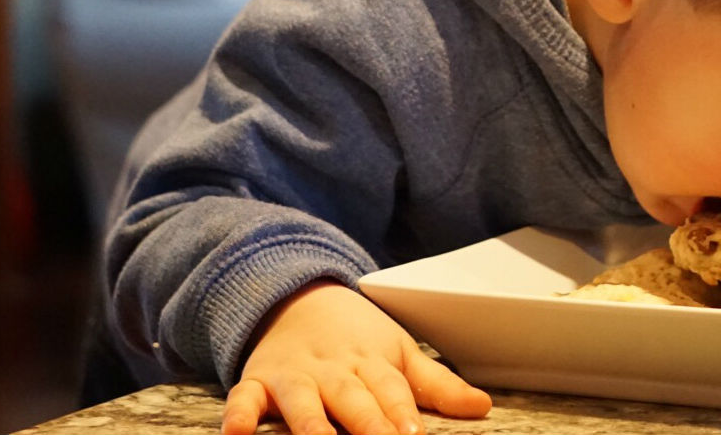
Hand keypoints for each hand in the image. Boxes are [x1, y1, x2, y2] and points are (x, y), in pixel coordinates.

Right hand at [221, 281, 491, 434]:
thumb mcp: (398, 353)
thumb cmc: (357, 337)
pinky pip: (243, 398)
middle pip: (354, 400)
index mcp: (372, 362)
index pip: (393, 391)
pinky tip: (236, 434)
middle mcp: (334, 370)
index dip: (404, 415)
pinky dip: (239, 415)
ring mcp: (294, 376)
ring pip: (303, 403)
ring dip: (310, 426)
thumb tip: (484, 408)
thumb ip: (438, 385)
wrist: (297, 298)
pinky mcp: (256, 382)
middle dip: (369, 427)